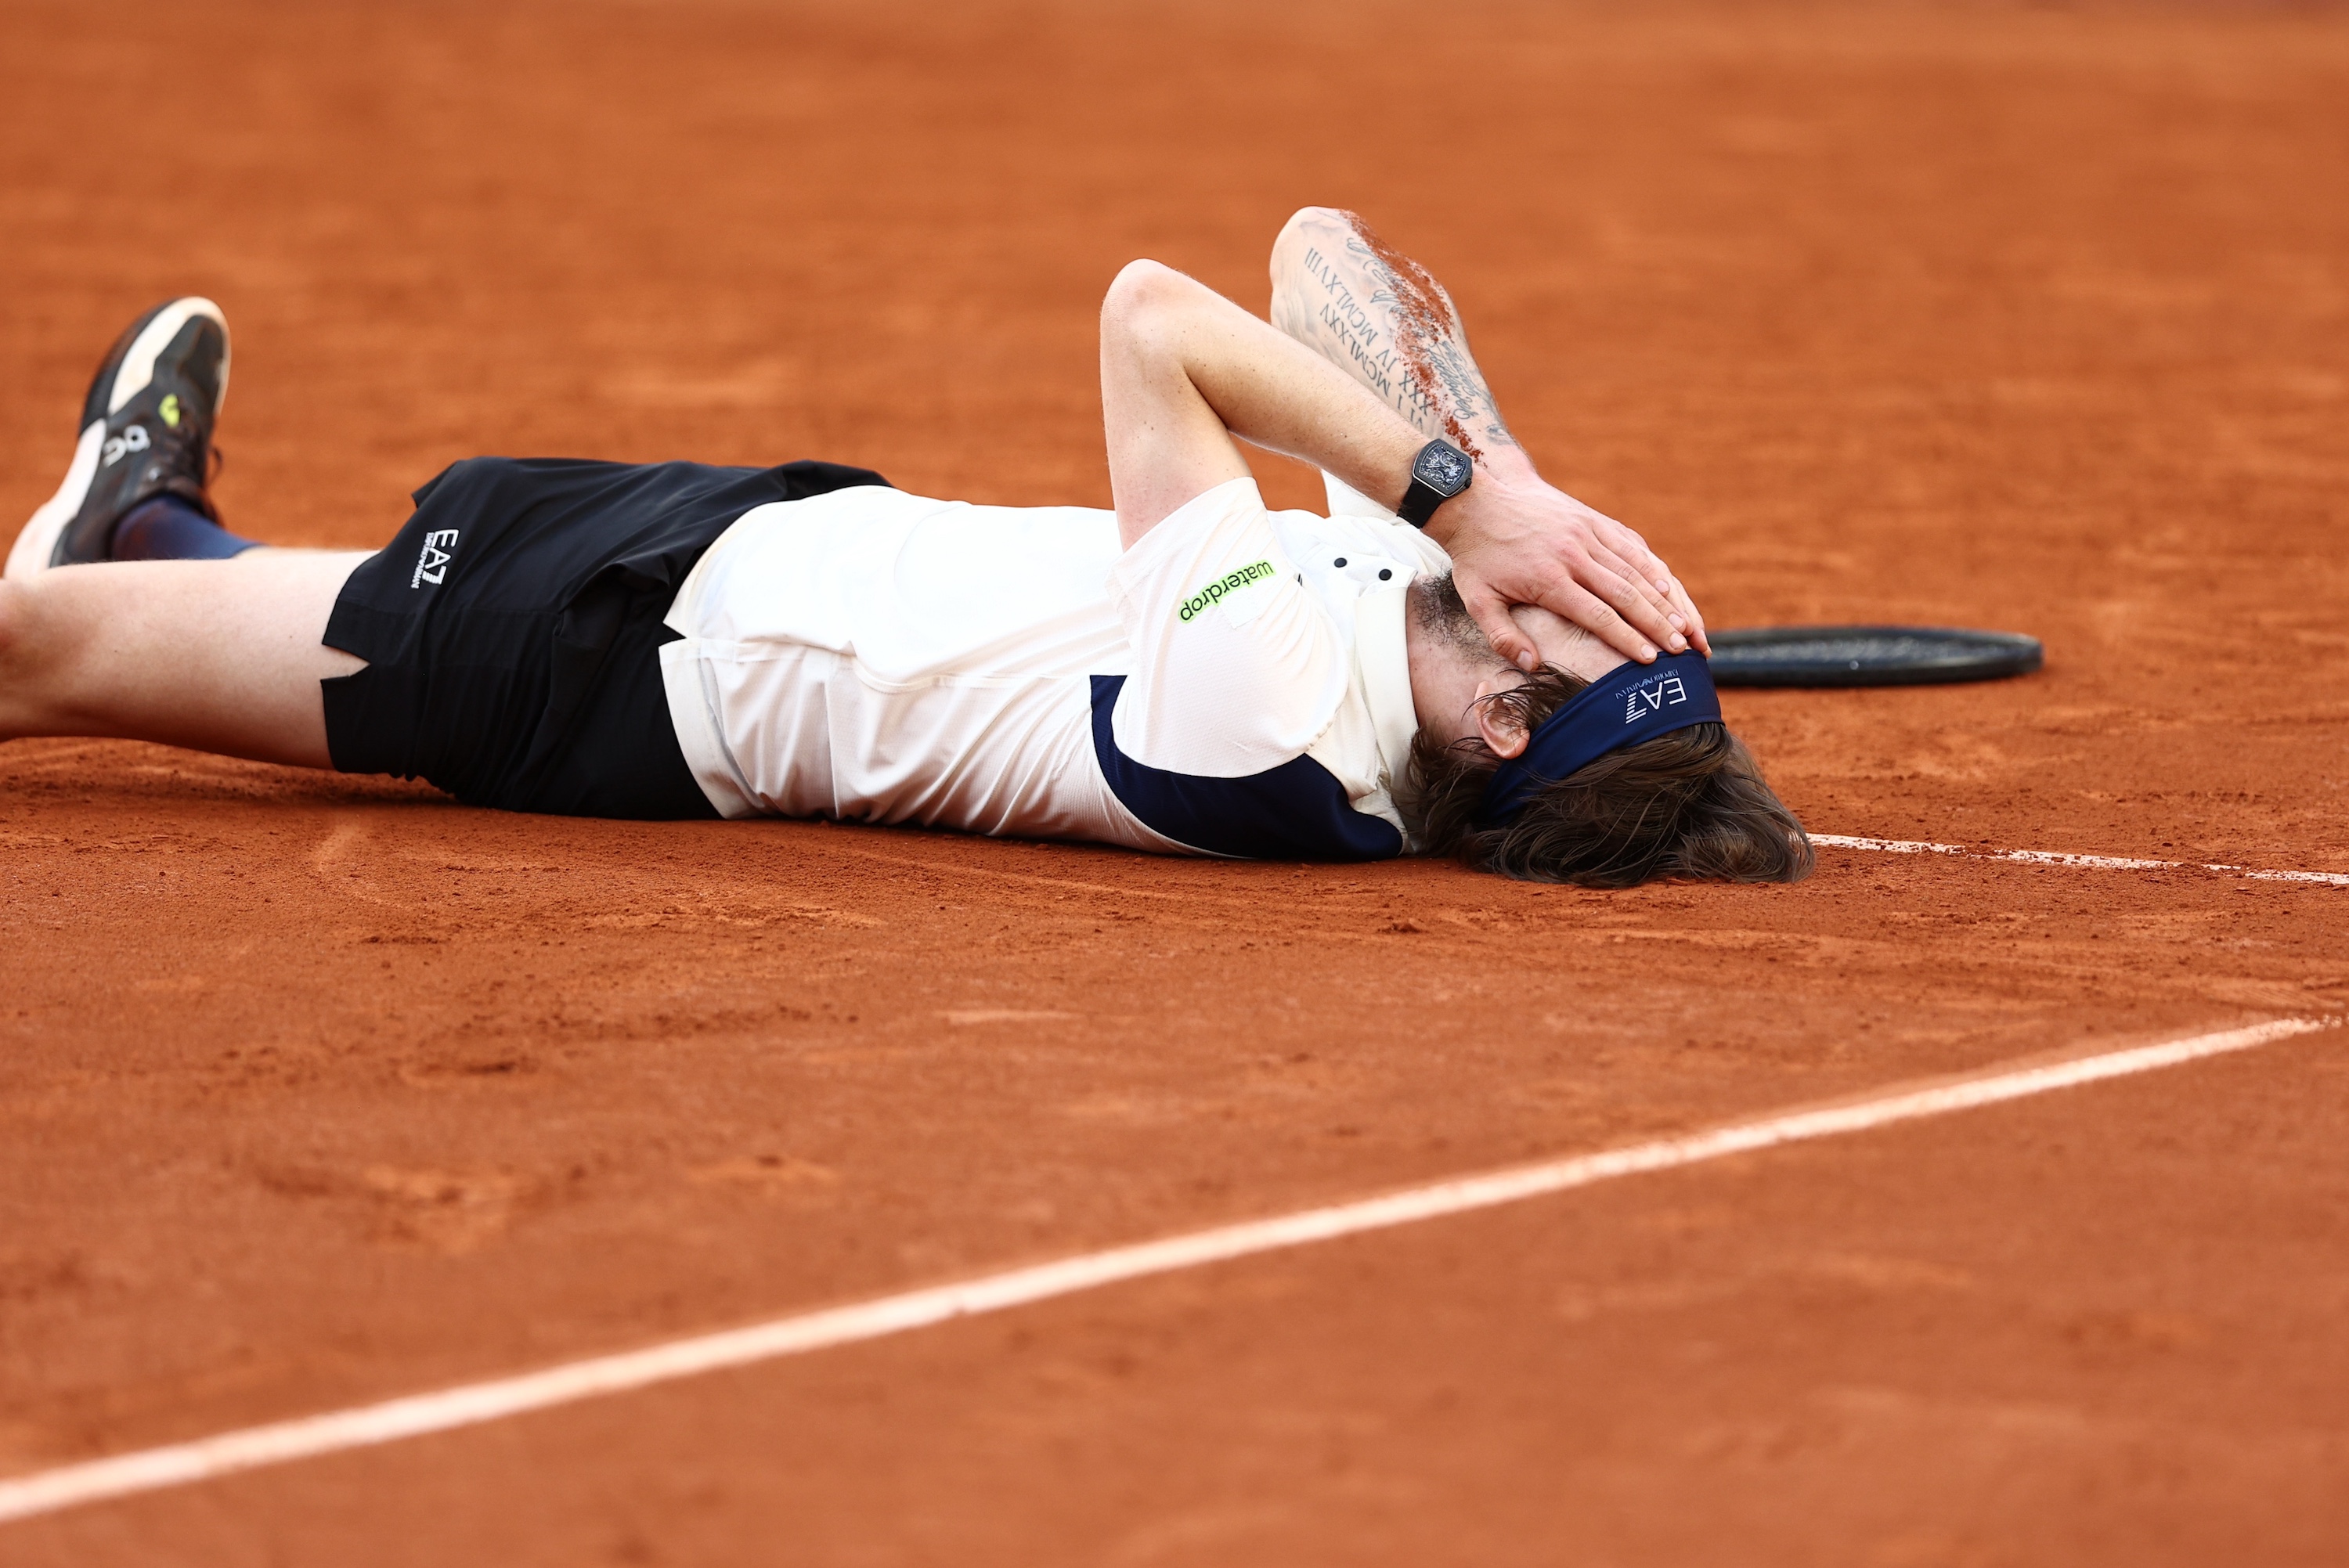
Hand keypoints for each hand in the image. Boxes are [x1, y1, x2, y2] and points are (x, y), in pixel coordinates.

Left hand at [1430, 458, 1707, 668]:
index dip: (1628, 638)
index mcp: (1549, 578)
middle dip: (1660, 624)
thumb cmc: (1477, 559)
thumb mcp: (1478, 601)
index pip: (1598, 614)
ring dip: (1667, 600)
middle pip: (1628, 594)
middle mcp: (1575, 553)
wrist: (1476, 500)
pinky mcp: (1593, 521)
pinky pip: (1633, 546)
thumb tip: (1533, 667)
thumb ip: (1504, 637)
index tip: (1651, 659)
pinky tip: (1672, 591)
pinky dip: (1655, 569)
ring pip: (1638, 569)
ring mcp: (1588, 533)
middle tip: (1686, 650)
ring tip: (1690, 627)